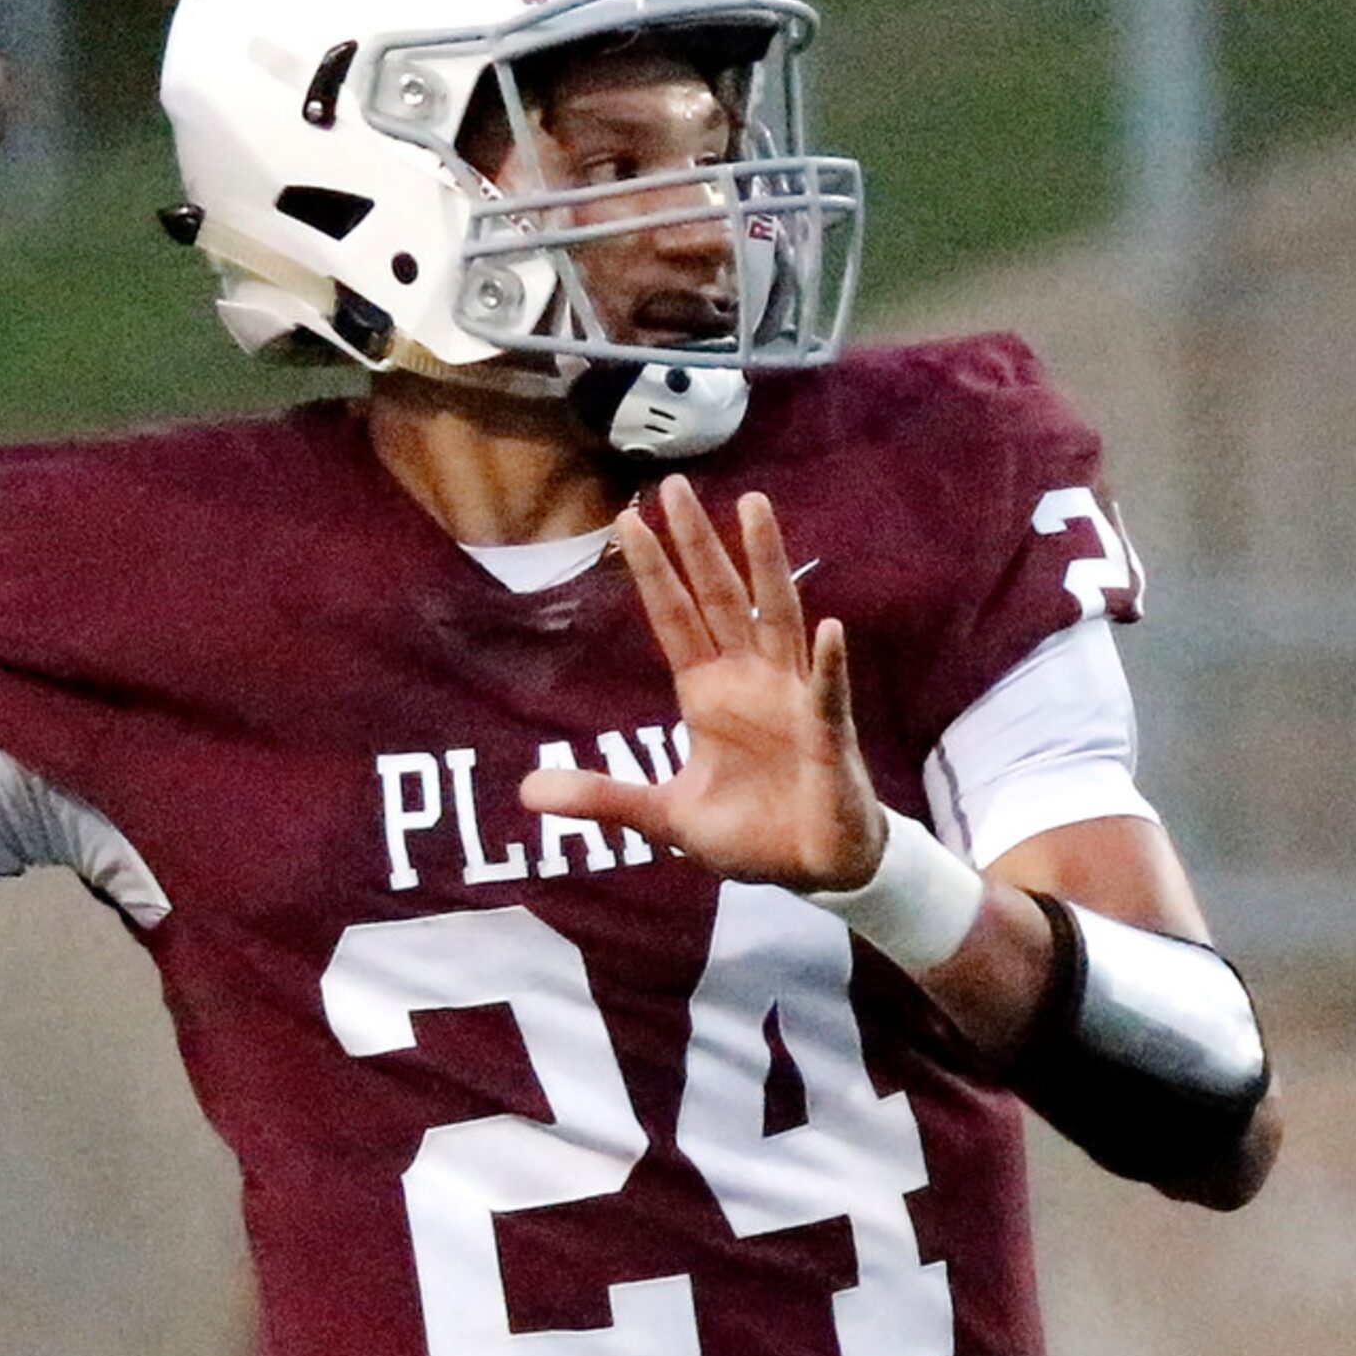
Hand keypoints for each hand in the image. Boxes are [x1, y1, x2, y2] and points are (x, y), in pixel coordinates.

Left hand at [520, 479, 886, 890]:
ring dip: (765, 564)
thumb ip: (603, 798)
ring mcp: (793, 699)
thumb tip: (526, 792)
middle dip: (697, 543)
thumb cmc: (750, 832)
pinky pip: (828, 695)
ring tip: (753, 508)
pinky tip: (829, 628)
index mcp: (707, 692)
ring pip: (778, 618)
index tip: (627, 521)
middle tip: (675, 486)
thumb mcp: (663, 818)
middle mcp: (749, 680)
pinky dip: (829, 665)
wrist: (812, 869)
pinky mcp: (828, 736)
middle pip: (720, 597)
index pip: (674, 619)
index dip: (652, 572)